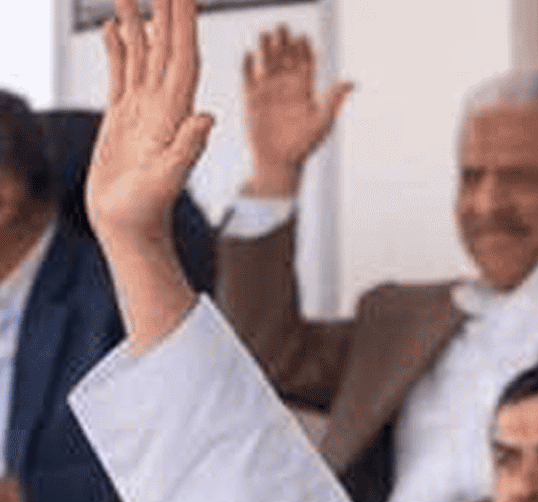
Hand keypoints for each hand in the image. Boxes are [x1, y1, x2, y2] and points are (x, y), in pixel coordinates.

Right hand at [87, 0, 213, 348]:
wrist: (130, 229)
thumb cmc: (148, 211)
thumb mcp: (168, 180)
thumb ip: (188, 149)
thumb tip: (208, 118)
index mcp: (176, 113)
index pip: (184, 57)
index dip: (185, 23)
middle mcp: (163, 105)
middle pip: (166, 47)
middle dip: (166, 11)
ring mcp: (143, 110)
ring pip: (143, 54)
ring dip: (139, 20)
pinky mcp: (122, 118)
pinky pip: (122, 73)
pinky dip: (120, 48)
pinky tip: (115, 27)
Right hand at [240, 27, 352, 197]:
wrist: (280, 161)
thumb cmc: (304, 145)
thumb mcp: (323, 121)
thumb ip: (334, 99)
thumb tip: (352, 82)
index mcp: (305, 91)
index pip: (305, 64)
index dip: (304, 50)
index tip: (303, 38)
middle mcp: (286, 87)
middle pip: (285, 58)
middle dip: (284, 43)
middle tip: (283, 27)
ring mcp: (268, 90)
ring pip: (267, 62)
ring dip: (266, 48)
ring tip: (266, 34)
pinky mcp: (251, 97)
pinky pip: (248, 76)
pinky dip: (248, 65)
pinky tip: (249, 54)